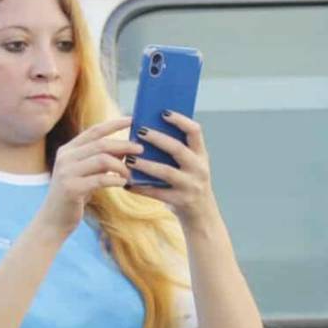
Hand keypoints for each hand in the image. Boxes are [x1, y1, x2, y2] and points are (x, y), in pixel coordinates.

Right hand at [41, 117, 144, 236]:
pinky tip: (123, 183)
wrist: (53, 221)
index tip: (133, 120)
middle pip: (101, 144)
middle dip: (124, 145)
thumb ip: (100, 161)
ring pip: (102, 159)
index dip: (114, 123)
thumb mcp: (86, 175)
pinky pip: (100, 179)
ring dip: (121, 165)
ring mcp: (67, 172)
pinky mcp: (72, 188)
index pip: (94, 131)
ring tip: (130, 173)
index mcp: (68, 150)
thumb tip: (125, 148)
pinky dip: (115, 180)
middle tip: (140, 149)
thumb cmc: (74, 197)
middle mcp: (65, 157)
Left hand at [126, 110, 216, 230]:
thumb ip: (176, 150)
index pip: (195, 131)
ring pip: (166, 172)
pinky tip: (126, 183)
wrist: (201, 216)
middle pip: (178, 149)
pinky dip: (141, 188)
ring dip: (146, 164)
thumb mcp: (190, 165)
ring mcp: (191, 186)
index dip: (180, 120)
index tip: (163, 112)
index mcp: (201, 155)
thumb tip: (146, 131)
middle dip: (158, 139)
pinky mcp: (180, 201)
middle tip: (140, 131)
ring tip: (129, 158)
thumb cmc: (188, 183)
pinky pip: (157, 193)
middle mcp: (199, 169)